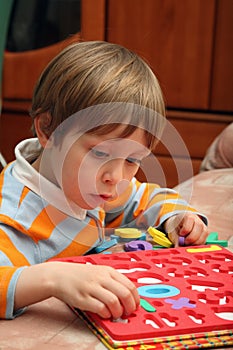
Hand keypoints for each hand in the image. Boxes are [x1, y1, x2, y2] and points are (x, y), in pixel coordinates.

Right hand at [15, 262, 139, 319]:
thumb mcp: (99, 272)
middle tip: (128, 312)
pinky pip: (100, 308)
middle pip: (125, 294)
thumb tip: (129, 295)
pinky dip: (106, 314)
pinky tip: (104, 313)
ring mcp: (92, 287)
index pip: (130, 285)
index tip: (135, 305)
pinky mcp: (83, 298)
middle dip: (130, 307)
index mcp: (108, 271)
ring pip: (114, 302)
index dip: (135, 299)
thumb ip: (113, 281)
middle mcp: (101, 278)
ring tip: (115, 314)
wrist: (59, 275)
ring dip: (118, 312)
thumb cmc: (81, 276)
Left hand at [164, 213, 207, 246]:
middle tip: (184, 242)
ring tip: (187, 243)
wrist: (180, 224)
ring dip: (194, 243)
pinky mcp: (205, 235)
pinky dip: (197, 245)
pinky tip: (191, 244)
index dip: (184, 231)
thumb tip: (177, 249)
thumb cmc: (177, 227)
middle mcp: (198, 221)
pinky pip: (203, 242)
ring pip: (202, 238)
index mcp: (188, 216)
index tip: (180, 234)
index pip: (189, 224)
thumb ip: (176, 240)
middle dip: (190, 239)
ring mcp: (203, 227)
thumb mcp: (174, 231)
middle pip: (197, 231)